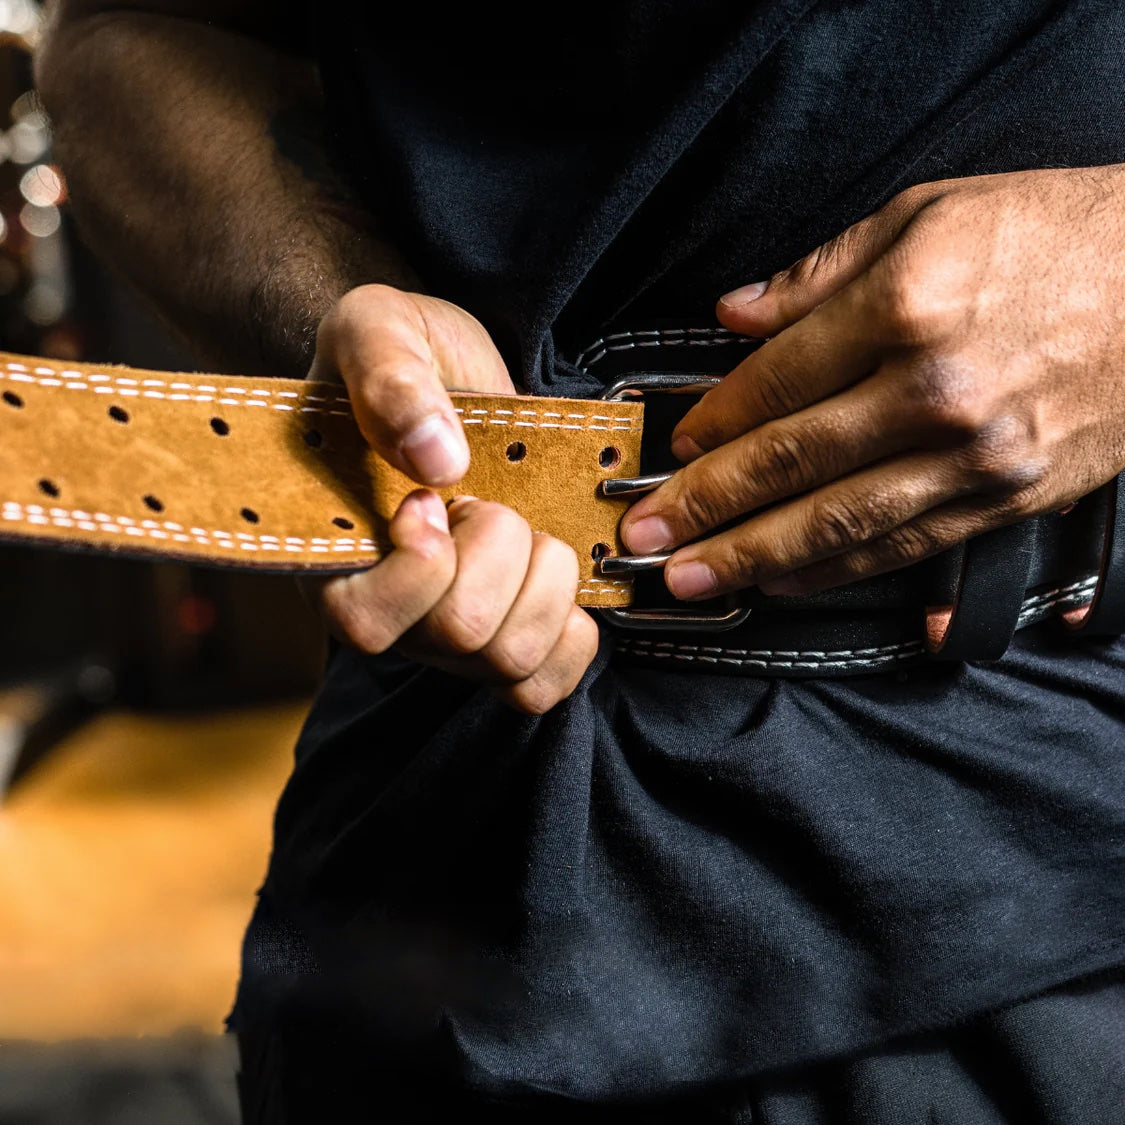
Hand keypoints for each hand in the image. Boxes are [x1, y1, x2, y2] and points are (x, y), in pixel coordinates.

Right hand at [308, 285, 598, 712]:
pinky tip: (555, 580)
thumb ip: (388, 379)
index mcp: (333, 557)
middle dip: (499, 547)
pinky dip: (570, 635)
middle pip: (460, 635)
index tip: (430, 497)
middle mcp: (389, 615)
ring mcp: (448, 638)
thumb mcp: (377, 330)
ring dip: (541, 578)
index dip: (421, 562)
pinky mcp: (506, 641)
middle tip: (484, 500)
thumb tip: (436, 460)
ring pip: (512, 659)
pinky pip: (544, 686)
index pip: (365, 625)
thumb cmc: (400, 361)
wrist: (449, 378)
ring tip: (522, 527)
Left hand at [621, 166, 1124, 598]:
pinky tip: (785, 582)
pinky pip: (903, 548)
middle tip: (645, 537)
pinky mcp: (1005, 500)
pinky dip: (836, 571)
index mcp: (905, 309)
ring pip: (837, 524)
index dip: (711, 423)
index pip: (774, 383)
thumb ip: (818, 273)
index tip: (673, 446)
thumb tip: (736, 315)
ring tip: (691, 579)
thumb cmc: (1057, 237)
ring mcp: (973, 457)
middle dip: (704, 507)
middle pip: (789, 464)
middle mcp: (934, 393)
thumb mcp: (928, 215)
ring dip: (752, 558)